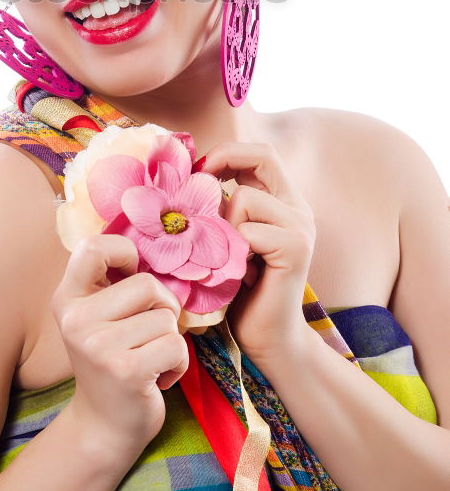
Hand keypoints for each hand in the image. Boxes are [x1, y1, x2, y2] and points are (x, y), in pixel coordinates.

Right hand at [50, 233, 188, 453]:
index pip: (92, 247)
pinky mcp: (127, 370)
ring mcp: (99, 346)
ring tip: (149, 358)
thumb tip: (151, 244)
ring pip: (166, 316)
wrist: (104, 427)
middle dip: (162, 306)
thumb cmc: (112, 361)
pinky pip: (176, 345)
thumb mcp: (98, 317)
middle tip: (148, 332)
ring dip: (169, 339)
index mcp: (67, 299)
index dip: (123, 252)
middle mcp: (76, 320)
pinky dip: (178, 362)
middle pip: (147, 283)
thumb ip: (112, 282)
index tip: (131, 275)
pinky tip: (158, 377)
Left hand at [204, 141, 315, 365]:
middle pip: (263, 156)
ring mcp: (301, 227)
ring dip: (223, 225)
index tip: (200, 170)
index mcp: (284, 201)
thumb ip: (224, 208)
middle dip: (224, 161)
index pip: (261, 153)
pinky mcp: (296, 248)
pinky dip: (233, 250)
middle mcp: (298, 208)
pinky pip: (248, 230)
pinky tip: (240, 273)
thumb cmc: (241, 290)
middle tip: (200, 182)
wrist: (268, 339)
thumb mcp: (229, 238)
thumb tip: (190, 176)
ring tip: (228, 255)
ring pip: (246, 198)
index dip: (228, 151)